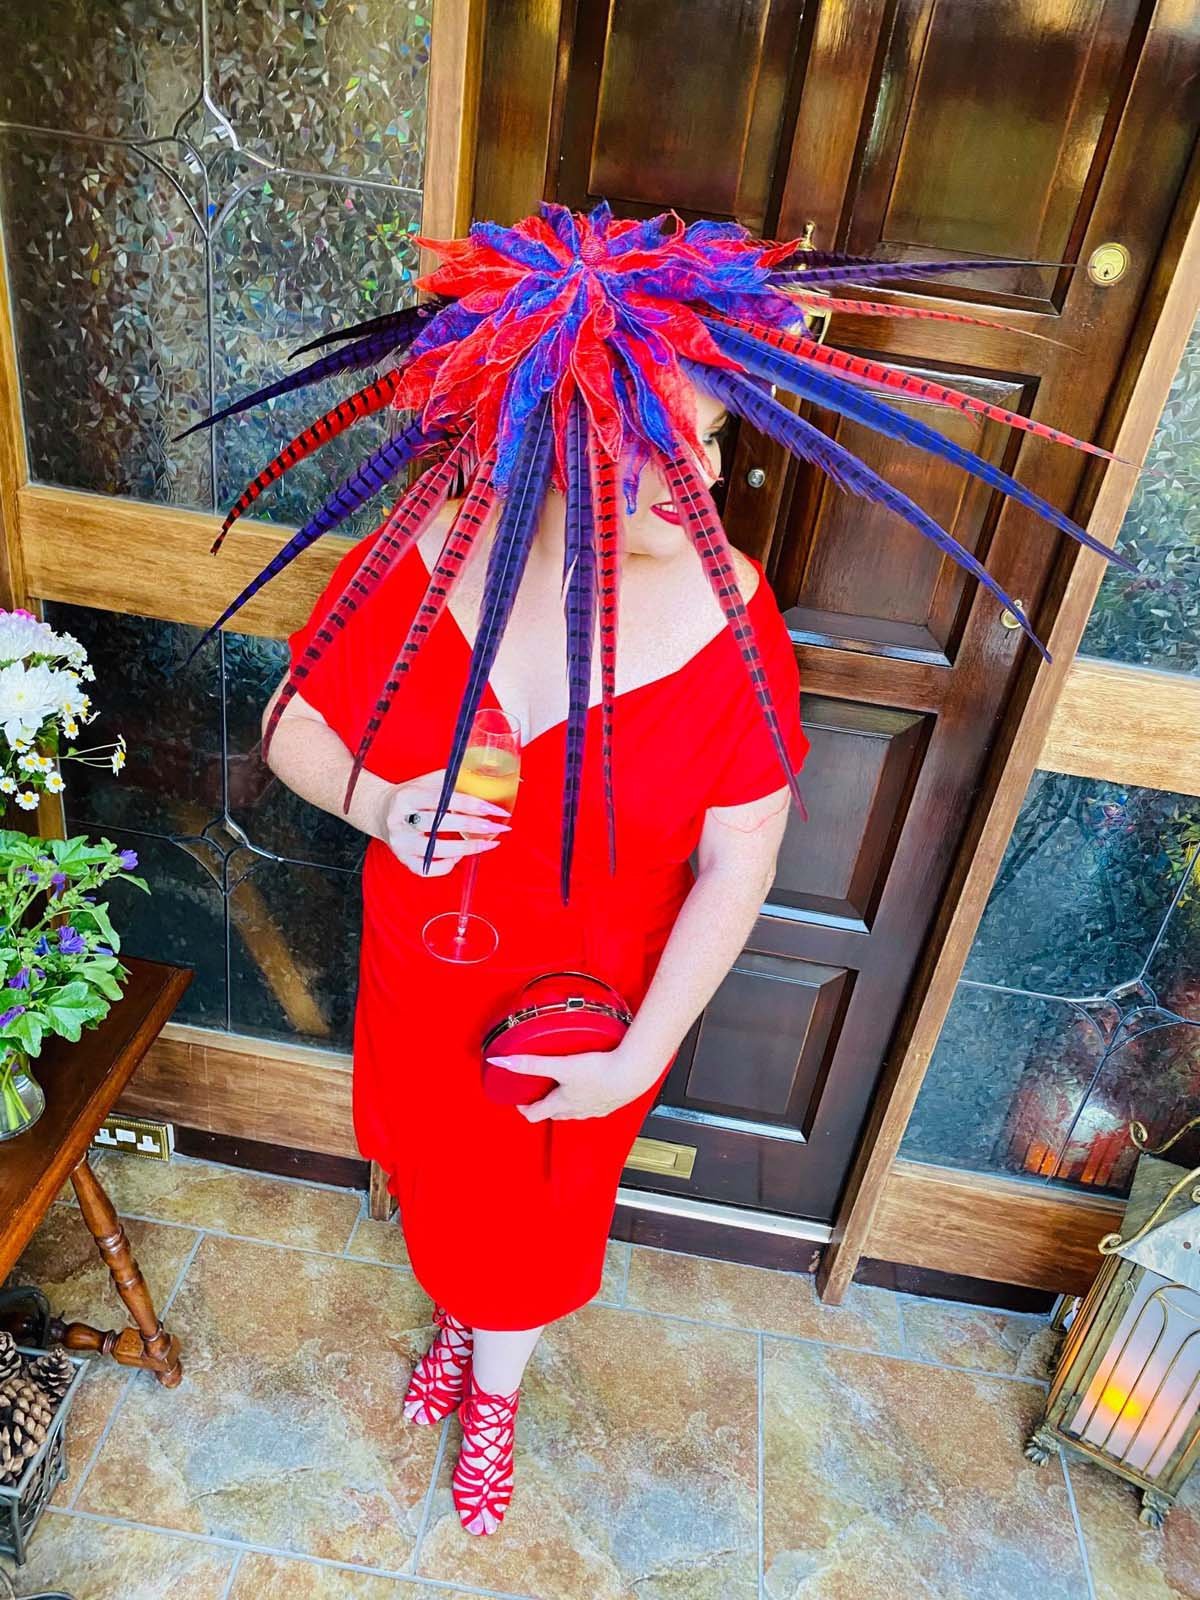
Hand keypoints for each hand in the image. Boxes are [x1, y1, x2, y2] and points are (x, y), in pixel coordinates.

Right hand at [381, 768, 510, 876]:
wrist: (381, 811)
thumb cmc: (411, 795)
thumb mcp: (426, 782)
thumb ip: (451, 781)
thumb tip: (484, 781)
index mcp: (407, 796)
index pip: (443, 799)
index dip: (472, 804)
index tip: (495, 809)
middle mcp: (400, 820)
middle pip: (440, 824)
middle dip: (473, 825)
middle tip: (498, 826)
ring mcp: (400, 842)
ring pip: (435, 850)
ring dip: (466, 848)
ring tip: (488, 844)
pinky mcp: (402, 859)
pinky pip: (427, 869)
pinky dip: (445, 866)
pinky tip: (458, 857)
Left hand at [490, 1044, 661, 1121]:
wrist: (632, 1074)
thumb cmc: (599, 1072)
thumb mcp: (560, 1065)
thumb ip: (531, 1064)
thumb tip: (502, 1061)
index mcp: (561, 1104)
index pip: (535, 1114)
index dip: (524, 1107)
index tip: (520, 1099)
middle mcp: (576, 1111)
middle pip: (554, 1113)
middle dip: (545, 1104)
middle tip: (540, 1091)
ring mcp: (594, 1109)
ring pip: (574, 1111)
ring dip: (566, 1103)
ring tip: (565, 1087)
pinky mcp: (610, 1103)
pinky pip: (594, 1105)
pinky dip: (587, 1099)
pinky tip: (592, 1087)